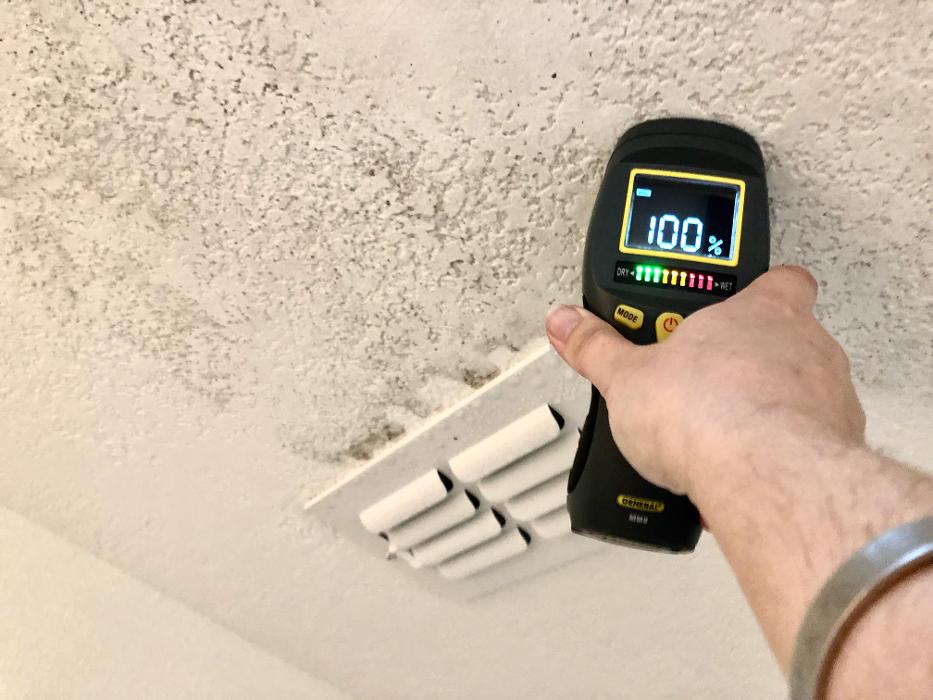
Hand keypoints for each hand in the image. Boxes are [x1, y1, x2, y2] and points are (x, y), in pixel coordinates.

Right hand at [545, 266, 865, 496]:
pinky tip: (746, 469)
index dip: (758, 290)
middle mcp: (805, 345)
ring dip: (771, 407)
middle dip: (750, 358)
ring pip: (804, 390)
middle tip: (708, 380)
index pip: (778, 280)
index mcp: (759, 312)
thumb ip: (597, 348)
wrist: (766, 477)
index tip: (732, 306)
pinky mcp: (836, 446)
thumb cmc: (712, 414)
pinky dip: (782, 452)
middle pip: (788, 336)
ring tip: (723, 433)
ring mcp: (828, 395)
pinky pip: (811, 441)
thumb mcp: (627, 378)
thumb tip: (568, 325)